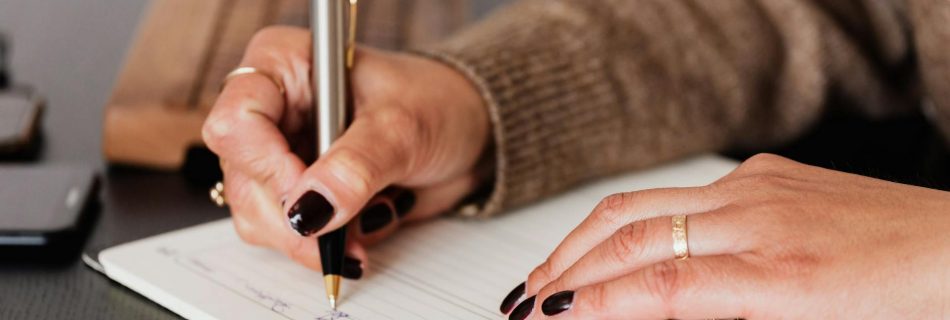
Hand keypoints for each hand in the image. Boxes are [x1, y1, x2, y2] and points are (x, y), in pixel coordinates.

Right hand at [202, 26, 488, 272]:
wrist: (470, 133)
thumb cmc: (438, 104)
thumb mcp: (402, 128)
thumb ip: (356, 167)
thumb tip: (310, 210)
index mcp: (284, 66)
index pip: (238, 120)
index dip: (267, 167)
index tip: (311, 198)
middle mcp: (274, 110)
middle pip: (244, 179)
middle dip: (293, 219)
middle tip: (339, 236)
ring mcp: (283, 154)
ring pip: (259, 216)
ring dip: (313, 238)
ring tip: (367, 224)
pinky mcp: (302, 193)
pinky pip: (290, 235)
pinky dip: (329, 244)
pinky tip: (367, 224)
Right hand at [501, 154, 949, 318]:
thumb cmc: (902, 300)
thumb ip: (721, 314)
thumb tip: (649, 307)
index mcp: (783, 276)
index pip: (660, 287)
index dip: (595, 305)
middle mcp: (760, 217)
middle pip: (634, 237)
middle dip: (566, 271)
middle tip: (524, 304)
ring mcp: (757, 187)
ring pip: (641, 206)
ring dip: (581, 241)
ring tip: (545, 273)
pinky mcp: (760, 173)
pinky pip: (673, 194)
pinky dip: (624, 220)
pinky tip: (603, 240)